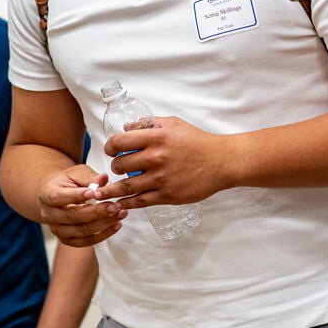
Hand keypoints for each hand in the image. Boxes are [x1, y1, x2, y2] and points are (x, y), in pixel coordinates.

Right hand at [36, 165, 124, 246]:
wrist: (59, 194)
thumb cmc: (68, 182)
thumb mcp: (76, 173)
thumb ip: (89, 176)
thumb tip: (103, 179)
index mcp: (47, 194)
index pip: (58, 197)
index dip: (76, 196)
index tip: (94, 193)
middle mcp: (48, 214)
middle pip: (72, 216)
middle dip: (96, 212)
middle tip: (115, 205)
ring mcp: (57, 229)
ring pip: (81, 231)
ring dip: (103, 224)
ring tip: (120, 214)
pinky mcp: (67, 240)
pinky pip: (86, 242)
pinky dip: (103, 235)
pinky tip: (116, 225)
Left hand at [96, 116, 227, 208]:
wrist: (221, 162)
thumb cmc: (198, 142)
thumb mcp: (174, 124)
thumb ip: (149, 123)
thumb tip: (126, 127)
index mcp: (156, 137)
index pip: (119, 142)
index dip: (110, 146)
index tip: (110, 150)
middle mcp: (156, 158)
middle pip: (120, 165)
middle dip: (114, 166)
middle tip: (117, 167)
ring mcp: (161, 179)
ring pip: (126, 186)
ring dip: (112, 189)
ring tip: (105, 190)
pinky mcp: (167, 196)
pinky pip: (139, 201)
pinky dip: (125, 204)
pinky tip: (118, 204)